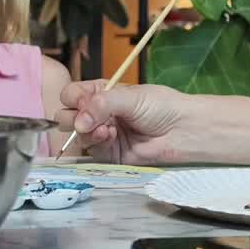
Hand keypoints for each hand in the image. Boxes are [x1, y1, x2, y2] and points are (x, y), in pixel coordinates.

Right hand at [56, 80, 190, 164]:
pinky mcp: (109, 154)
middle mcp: (99, 113)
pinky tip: (109, 137)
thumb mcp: (130, 97)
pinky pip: (91, 151)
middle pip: (67, 116)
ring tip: (104, 129)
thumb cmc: (161, 106)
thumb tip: (79, 120)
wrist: (182, 131)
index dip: (73, 99)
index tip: (82, 102)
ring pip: (77, 135)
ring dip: (86, 132)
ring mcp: (103, 134)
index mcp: (102, 93)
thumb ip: (102, 105)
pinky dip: (97, 144)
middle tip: (86, 118)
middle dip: (74, 117)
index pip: (72, 95)